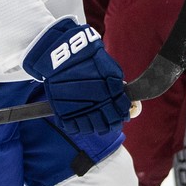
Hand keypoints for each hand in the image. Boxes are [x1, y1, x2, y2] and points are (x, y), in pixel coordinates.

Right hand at [22, 18, 129, 134]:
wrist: (61, 55)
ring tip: (91, 118)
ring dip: (93, 126)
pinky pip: (73, 129)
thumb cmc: (87, 58)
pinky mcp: (63, 112)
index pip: (120, 116)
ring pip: (90, 130)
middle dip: (108, 123)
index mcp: (110, 96)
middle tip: (105, 117)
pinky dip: (77, 126)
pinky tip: (78, 118)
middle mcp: (95, 106)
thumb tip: (124, 101)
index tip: (119, 114)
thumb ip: (117, 86)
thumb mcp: (109, 69)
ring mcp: (79, 111)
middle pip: (106, 127)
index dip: (121, 116)